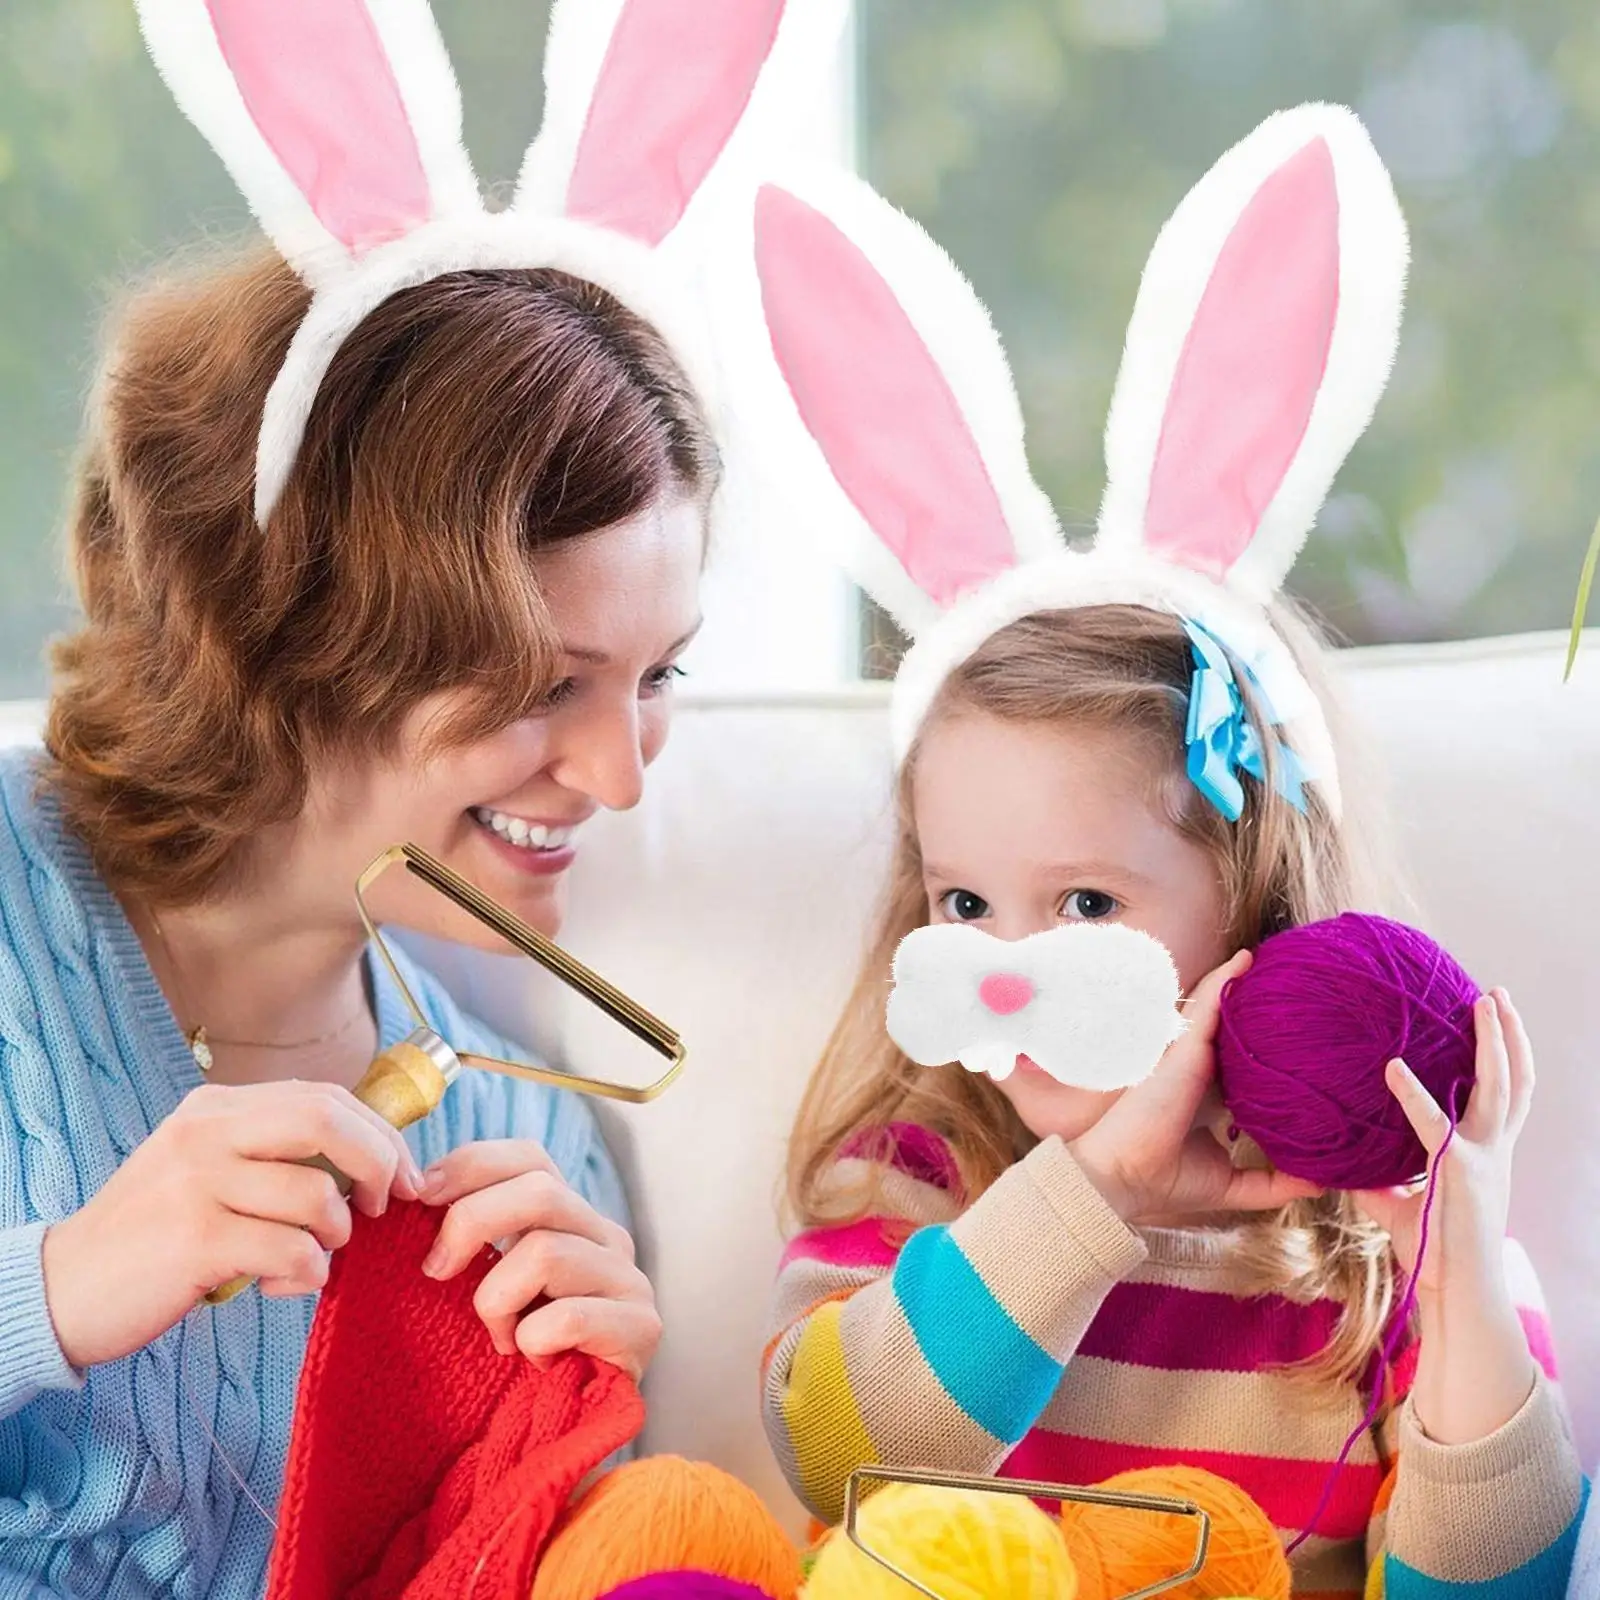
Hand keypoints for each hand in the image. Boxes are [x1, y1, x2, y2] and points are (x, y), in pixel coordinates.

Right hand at [42, 1081, 422, 1367]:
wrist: (63, 1289)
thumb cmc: (154, 1236)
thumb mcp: (207, 1168)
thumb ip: (273, 1153)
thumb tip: (371, 1156)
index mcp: (217, 1107)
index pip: (325, 1097)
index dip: (380, 1135)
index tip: (406, 1176)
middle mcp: (207, 1132)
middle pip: (328, 1121)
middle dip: (379, 1164)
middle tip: (388, 1207)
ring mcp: (198, 1182)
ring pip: (316, 1195)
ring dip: (336, 1236)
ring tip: (313, 1257)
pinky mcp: (196, 1238)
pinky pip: (291, 1250)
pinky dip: (307, 1273)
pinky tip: (281, 1284)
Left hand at [417, 1141, 659, 1382]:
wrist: (566, 1434)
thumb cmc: (518, 1353)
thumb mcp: (490, 1282)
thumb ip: (471, 1234)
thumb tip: (416, 1187)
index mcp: (571, 1217)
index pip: (530, 1158)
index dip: (473, 1165)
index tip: (423, 1196)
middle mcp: (607, 1237)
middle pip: (540, 1191)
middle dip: (471, 1223)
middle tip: (435, 1271)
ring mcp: (629, 1279)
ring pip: (545, 1252)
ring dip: (497, 1301)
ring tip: (499, 1338)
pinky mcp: (642, 1327)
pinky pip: (567, 1317)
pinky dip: (532, 1342)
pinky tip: (534, 1362)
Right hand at [1071, 949, 1323, 1224]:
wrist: (1127, 1179)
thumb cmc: (1168, 1180)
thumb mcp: (1237, 1185)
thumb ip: (1277, 1182)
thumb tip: (1325, 1181)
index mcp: (1208, 1097)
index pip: (1239, 1063)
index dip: (1266, 1049)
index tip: (1301, 1039)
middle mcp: (1199, 1070)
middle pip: (1232, 1030)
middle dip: (1259, 1010)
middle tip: (1295, 987)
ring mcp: (1188, 1054)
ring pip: (1220, 1010)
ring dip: (1244, 985)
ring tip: (1278, 960)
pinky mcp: (1182, 1046)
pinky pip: (1207, 1004)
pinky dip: (1225, 980)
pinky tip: (1248, 958)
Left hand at [1354, 989, 1531, 1301]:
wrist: (1456, 1293)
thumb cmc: (1432, 1253)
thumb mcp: (1401, 1204)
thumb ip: (1379, 1179)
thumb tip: (1338, 1162)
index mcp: (1487, 1155)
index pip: (1505, 1097)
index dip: (1506, 1058)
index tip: (1495, 1021)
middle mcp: (1494, 1151)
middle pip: (1516, 1080)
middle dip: (1510, 1035)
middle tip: (1495, 994)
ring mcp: (1482, 1158)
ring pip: (1499, 1087)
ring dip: (1492, 1042)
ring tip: (1481, 1004)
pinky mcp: (1458, 1171)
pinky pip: (1432, 1124)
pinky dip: (1412, 1094)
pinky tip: (1392, 1067)